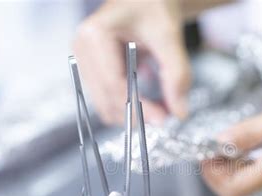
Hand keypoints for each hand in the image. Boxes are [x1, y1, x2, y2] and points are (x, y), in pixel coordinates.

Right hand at [73, 0, 190, 124]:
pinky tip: (147, 98)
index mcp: (95, 35)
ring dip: (132, 112)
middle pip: (105, 98)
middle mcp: (83, 48)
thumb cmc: (153, 6)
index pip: (113, 83)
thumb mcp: (169, 37)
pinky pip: (108, 98)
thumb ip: (177, 75)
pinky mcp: (92, 69)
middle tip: (164, 118)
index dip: (137, 107)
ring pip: (105, 103)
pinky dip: (128, 105)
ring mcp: (85, 60)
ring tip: (160, 108)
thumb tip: (179, 112)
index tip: (161, 119)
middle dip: (135, 113)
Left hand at [202, 81, 261, 195]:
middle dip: (218, 164)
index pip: (233, 192)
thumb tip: (219, 143)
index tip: (205, 151)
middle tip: (214, 136)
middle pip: (237, 185)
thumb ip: (250, 132)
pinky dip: (248, 154)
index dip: (212, 176)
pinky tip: (251, 134)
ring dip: (232, 157)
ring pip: (248, 174)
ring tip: (232, 132)